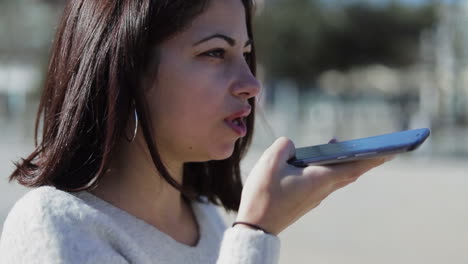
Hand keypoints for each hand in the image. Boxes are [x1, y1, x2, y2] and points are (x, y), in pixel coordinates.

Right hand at [236, 137, 390, 234]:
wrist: (256, 226)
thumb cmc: (263, 195)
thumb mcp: (270, 162)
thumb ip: (285, 146)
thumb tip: (292, 147)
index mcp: (320, 179)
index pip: (355, 165)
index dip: (375, 156)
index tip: (393, 150)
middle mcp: (322, 190)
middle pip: (350, 172)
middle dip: (363, 158)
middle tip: (376, 146)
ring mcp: (314, 197)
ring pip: (335, 176)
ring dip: (342, 161)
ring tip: (336, 145)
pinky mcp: (305, 200)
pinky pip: (322, 181)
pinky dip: (326, 168)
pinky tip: (311, 161)